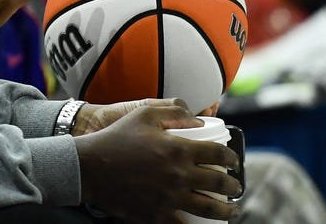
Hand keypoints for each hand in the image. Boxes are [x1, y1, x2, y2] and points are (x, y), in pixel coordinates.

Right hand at [73, 101, 240, 223]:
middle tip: (235, 187)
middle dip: (232, 186)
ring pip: (208, 209)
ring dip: (225, 210)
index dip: (232, 157)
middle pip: (219, 184)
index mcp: (179, 149)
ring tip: (231, 211)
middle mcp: (179, 176)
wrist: (90, 167)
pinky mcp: (156, 215)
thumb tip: (200, 120)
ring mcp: (169, 198)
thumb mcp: (144, 114)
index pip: (218, 154)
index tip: (234, 160)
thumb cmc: (116, 137)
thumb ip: (174, 112)